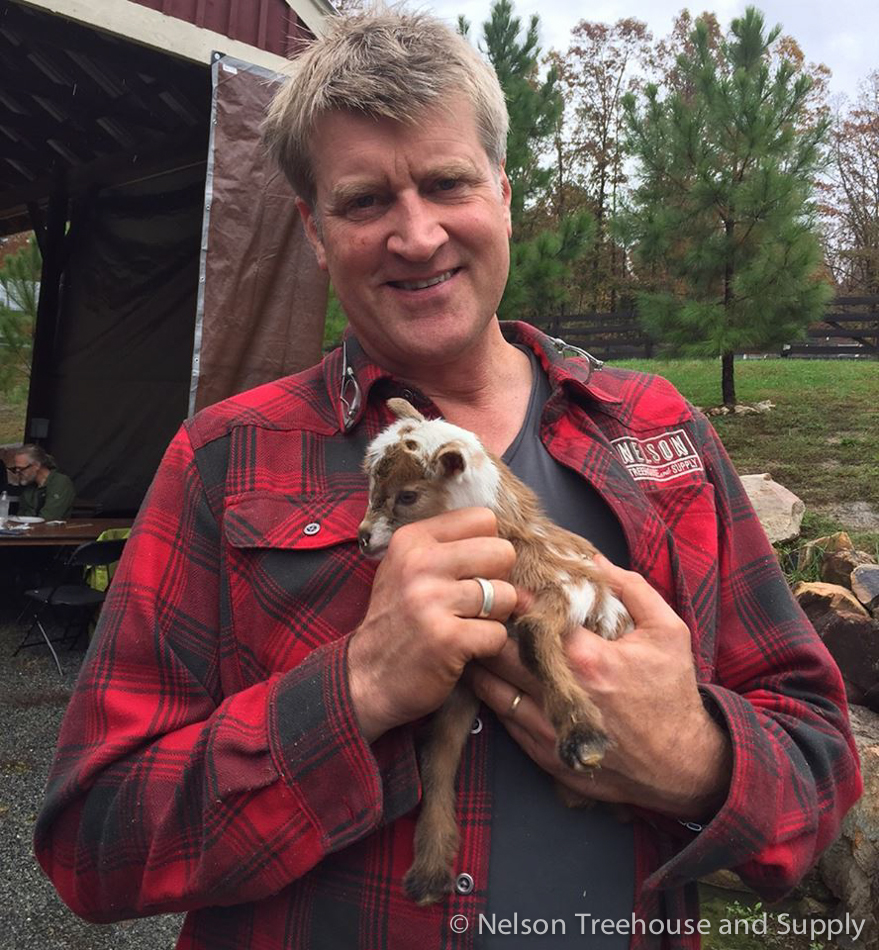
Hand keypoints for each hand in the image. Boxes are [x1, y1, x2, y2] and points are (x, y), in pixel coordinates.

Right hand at [348, 507, 518, 741]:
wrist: (364, 678)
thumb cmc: (398, 623)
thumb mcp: (413, 575)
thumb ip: (463, 559)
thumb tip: (525, 577)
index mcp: (412, 539)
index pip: (483, 519)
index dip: (485, 549)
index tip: (466, 573)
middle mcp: (420, 563)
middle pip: (502, 552)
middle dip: (498, 581)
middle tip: (472, 604)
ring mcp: (432, 601)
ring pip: (506, 595)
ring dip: (494, 617)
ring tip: (466, 626)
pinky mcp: (446, 638)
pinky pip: (498, 633)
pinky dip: (488, 646)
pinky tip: (463, 649)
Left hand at [467, 555, 731, 820]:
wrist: (682, 766)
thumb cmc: (673, 693)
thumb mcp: (667, 631)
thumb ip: (631, 589)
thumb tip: (593, 559)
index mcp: (589, 659)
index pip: (529, 618)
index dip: (512, 598)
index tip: (506, 584)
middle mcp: (562, 694)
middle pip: (499, 653)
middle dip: (488, 628)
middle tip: (485, 610)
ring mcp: (550, 728)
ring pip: (492, 687)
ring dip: (483, 661)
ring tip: (480, 640)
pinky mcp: (545, 754)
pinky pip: (502, 719)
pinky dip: (494, 695)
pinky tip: (494, 677)